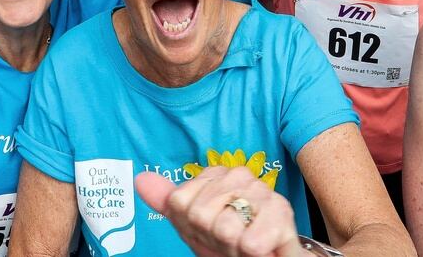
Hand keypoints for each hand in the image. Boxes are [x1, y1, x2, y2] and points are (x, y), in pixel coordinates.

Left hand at [136, 167, 298, 256]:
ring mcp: (262, 191)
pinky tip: (263, 248)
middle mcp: (239, 175)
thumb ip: (168, 201)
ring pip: (225, 228)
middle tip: (230, 241)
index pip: (180, 203)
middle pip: (201, 215)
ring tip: (245, 245)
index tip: (210, 232)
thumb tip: (140, 179)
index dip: (192, 228)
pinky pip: (250, 242)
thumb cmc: (231, 241)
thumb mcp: (193, 224)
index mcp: (215, 174)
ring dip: (234, 248)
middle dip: (213, 239)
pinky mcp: (282, 213)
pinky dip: (252, 254)